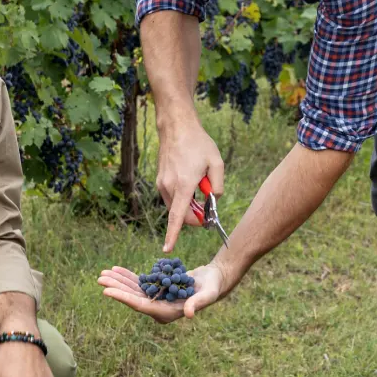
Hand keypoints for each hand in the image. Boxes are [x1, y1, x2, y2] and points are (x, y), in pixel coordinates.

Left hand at [98, 260, 228, 322]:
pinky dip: (128, 277)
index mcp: (167, 313)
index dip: (123, 298)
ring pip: (133, 290)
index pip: (141, 306)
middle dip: (116, 288)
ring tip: (103, 273)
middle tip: (99, 279)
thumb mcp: (207, 294)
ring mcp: (157, 299)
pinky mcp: (157, 289)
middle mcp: (159, 308)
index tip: (107, 292)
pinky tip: (116, 270)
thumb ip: (197, 303)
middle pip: (133, 298)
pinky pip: (139, 283)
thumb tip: (189, 314)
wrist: (215, 280)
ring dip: (119, 282)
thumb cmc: (213, 287)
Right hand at [156, 119, 223, 252]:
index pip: (177, 217)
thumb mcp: (217, 163)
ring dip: (188, 206)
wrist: (177, 127)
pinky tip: (190, 182)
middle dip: (194, 218)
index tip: (167, 249)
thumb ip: (217, 186)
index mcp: (183, 184)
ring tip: (200, 187)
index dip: (173, 235)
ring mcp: (162, 183)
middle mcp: (169, 187)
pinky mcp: (160, 180)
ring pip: (176, 206)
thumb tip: (212, 201)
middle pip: (180, 215)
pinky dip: (182, 198)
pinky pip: (171, 197)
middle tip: (208, 209)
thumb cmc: (199, 144)